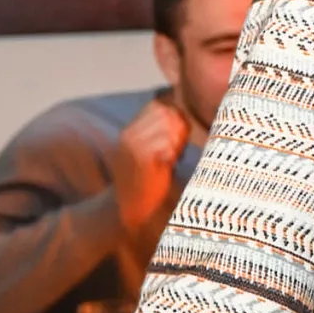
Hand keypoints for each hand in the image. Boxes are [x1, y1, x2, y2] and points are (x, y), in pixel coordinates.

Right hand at [112, 97, 189, 235]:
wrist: (130, 206)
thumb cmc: (148, 178)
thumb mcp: (152, 150)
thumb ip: (164, 132)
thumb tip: (183, 116)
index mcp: (131, 129)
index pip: (158, 106)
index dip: (174, 117)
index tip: (178, 137)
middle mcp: (130, 134)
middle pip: (165, 114)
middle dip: (178, 129)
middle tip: (176, 150)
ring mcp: (133, 145)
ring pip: (168, 127)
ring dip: (176, 142)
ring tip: (171, 158)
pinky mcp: (140, 158)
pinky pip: (166, 144)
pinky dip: (172, 154)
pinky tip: (166, 165)